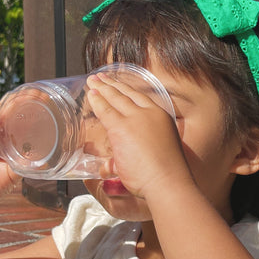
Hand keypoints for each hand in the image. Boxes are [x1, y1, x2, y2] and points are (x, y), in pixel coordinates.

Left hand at [85, 72, 190, 198]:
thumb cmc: (165, 177)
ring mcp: (136, 118)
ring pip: (115, 98)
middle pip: (127, 93)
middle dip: (112, 84)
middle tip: (101, 77)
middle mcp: (150, 113)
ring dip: (102, 88)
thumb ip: (134, 155)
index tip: (118, 83)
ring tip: (92, 81)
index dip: (126, 88)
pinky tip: (91, 94)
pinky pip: (105, 110)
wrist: (168, 181)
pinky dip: (97, 100)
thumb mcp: (156, 155)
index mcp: (162, 116)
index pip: (141, 97)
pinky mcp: (121, 127)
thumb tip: (109, 167)